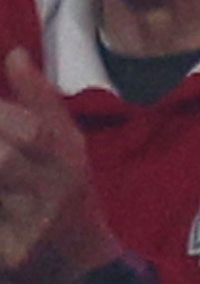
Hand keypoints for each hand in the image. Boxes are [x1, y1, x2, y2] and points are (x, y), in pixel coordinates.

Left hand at [0, 49, 118, 282]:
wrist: (79, 258)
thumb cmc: (68, 187)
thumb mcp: (67, 141)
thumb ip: (39, 99)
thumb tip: (14, 54)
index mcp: (68, 156)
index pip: (32, 130)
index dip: (3, 115)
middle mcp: (55, 190)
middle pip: (8, 160)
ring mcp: (32, 227)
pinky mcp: (12, 256)